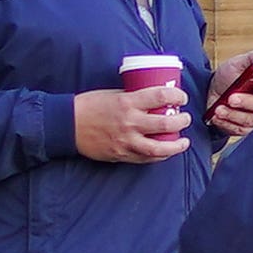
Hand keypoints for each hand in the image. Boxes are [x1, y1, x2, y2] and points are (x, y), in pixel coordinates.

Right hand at [73, 86, 189, 163]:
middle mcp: (130, 122)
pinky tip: (166, 152)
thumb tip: (153, 100)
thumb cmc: (89, 106)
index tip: (182, 98)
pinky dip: (160, 156)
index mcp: (127, 102)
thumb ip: (133, 98)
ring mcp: (127, 141)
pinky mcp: (122, 154)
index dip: (177, 96)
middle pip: (166, 123)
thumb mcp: (113, 94)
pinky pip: (147, 158)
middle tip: (185, 118)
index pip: (161, 96)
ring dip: (177, 145)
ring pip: (161, 148)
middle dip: (182, 121)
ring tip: (183, 141)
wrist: (66, 124)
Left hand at [207, 48, 252, 138]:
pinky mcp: (245, 127)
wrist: (211, 92)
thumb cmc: (228, 77)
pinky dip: (226, 123)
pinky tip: (217, 116)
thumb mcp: (237, 63)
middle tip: (231, 98)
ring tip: (218, 108)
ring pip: (251, 120)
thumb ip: (252, 58)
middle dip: (247, 102)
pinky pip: (240, 129)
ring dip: (232, 114)